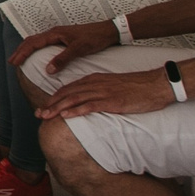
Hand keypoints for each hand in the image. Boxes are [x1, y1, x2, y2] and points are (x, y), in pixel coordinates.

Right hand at [12, 19, 117, 76]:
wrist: (108, 31)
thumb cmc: (95, 38)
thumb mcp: (79, 49)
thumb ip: (63, 59)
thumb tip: (47, 70)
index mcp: (55, 34)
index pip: (33, 43)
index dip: (22, 53)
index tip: (14, 62)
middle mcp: (54, 33)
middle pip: (31, 40)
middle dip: (20, 51)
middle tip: (12, 61)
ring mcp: (59, 34)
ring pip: (37, 41)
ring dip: (27, 49)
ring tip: (20, 58)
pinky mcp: (64, 38)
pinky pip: (44, 42)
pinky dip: (35, 48)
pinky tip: (37, 55)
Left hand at [39, 67, 172, 120]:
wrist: (156, 84)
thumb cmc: (137, 87)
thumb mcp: (112, 86)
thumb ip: (99, 91)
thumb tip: (88, 101)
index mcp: (94, 79)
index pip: (68, 88)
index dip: (53, 98)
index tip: (43, 107)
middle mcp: (95, 84)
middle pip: (66, 94)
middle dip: (50, 104)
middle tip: (38, 114)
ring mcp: (103, 92)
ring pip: (74, 99)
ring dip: (57, 108)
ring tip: (46, 116)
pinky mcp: (112, 101)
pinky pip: (90, 105)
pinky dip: (76, 110)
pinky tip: (66, 116)